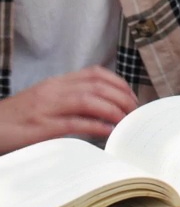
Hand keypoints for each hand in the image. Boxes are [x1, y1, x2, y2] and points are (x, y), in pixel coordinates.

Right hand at [0, 67, 137, 153]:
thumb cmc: (17, 119)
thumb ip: (69, 102)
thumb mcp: (44, 102)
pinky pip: (75, 123)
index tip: (132, 97)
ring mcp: (46, 108)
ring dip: (114, 111)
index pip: (95, 74)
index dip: (119, 84)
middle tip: (135, 113)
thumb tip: (102, 110)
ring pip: (89, 101)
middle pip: (98, 86)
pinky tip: (110, 132)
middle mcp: (53, 91)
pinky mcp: (40, 127)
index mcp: (56, 83)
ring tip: (127, 122)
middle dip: (123, 98)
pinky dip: (96, 126)